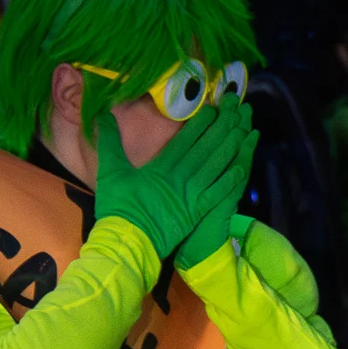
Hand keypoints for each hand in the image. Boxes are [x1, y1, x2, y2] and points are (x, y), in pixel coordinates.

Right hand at [94, 100, 254, 259]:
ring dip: (231, 145)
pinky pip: (220, 191)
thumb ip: (109, 141)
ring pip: (217, 165)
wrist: (128, 243)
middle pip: (207, 147)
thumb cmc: (118, 208)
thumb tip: (103, 114)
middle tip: (237, 107)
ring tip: (245, 127)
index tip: (215, 106)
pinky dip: (231, 178)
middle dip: (223, 125)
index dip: (203, 121)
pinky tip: (242, 165)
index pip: (187, 138)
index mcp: (162, 166)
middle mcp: (182, 176)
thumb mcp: (110, 171)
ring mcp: (193, 194)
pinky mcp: (199, 211)